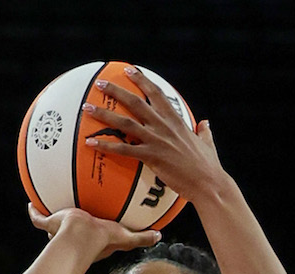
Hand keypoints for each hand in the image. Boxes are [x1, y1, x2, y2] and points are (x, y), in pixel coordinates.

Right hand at [29, 204, 160, 260]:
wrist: (79, 238)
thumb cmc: (101, 239)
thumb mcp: (126, 237)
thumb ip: (142, 237)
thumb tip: (159, 236)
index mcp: (92, 238)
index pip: (93, 234)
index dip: (95, 230)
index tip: (96, 222)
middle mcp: (75, 235)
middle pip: (73, 229)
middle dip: (71, 223)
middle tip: (73, 211)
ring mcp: (60, 232)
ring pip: (52, 224)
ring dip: (50, 217)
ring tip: (49, 202)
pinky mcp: (49, 225)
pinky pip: (38, 219)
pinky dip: (33, 212)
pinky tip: (30, 203)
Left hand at [82, 68, 226, 204]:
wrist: (208, 183)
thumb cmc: (208, 166)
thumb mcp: (207, 143)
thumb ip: (204, 132)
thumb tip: (206, 123)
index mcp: (176, 120)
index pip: (157, 94)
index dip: (142, 80)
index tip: (129, 70)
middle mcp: (164, 126)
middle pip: (136, 102)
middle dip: (116, 90)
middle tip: (100, 83)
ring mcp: (157, 140)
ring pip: (125, 123)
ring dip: (104, 114)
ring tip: (86, 108)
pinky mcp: (151, 157)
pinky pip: (123, 149)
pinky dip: (106, 145)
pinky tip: (89, 143)